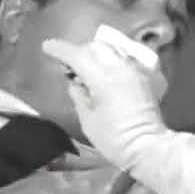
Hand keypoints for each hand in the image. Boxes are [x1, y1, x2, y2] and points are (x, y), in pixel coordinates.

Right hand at [42, 39, 167, 169]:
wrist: (147, 147)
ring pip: (114, 48)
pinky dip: (113, 59)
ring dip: (98, 52)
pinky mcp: (146, 76)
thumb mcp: (87, 119)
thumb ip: (78, 94)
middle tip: (70, 64)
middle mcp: (121, 67)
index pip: (78, 55)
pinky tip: (109, 71)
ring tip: (89, 66)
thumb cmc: (113, 139)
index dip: (60, 49)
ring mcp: (136, 70)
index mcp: (103, 78)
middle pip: (97, 46)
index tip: (47, 46)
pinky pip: (126, 58)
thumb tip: (74, 81)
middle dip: (80, 51)